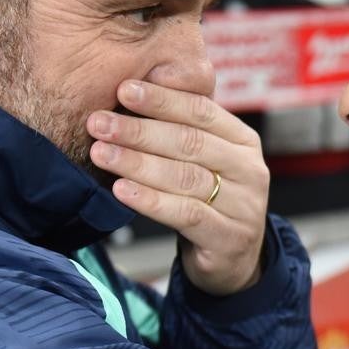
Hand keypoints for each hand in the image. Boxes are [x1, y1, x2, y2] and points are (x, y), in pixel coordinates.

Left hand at [87, 80, 269, 295]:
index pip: (201, 110)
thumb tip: (130, 91)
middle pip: (190, 142)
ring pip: (185, 177)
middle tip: (99, 122)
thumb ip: (180, 131)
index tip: (123, 89)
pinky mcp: (230, 237)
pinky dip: (150, 200)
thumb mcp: (202, 161)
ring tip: (101, 153)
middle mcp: (249, 169)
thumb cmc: (207, 200)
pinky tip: (121, 190)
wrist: (232, 259)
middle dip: (139, 129)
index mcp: (243, 140)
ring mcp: (244, 205)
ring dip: (137, 163)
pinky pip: (185, 214)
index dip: (161, 99)